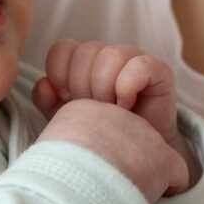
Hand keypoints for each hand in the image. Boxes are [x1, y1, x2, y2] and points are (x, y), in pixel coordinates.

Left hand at [33, 40, 199, 188]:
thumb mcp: (70, 119)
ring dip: (105, 89)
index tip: (66, 99)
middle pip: (85, 52)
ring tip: (110, 112)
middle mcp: (109, 54)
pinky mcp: (159, 70)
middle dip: (83, 87)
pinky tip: (127, 109)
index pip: (62, 48)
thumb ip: (50, 102)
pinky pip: (139, 66)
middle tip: (93, 111)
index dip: (59, 74)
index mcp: (85, 61)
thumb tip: (44, 85)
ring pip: (110, 55)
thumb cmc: (103, 134)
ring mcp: (135, 59)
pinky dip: (127, 89)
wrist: (138, 156)